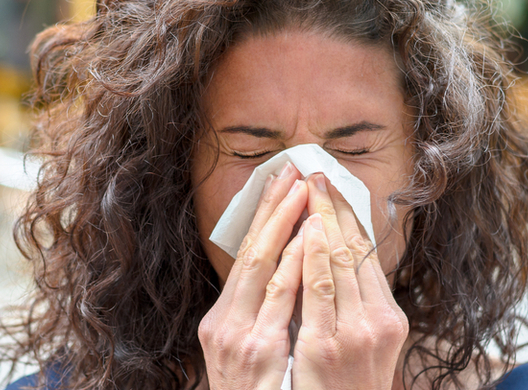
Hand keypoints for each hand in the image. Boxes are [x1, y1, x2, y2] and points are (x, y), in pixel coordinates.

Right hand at [198, 162, 307, 389]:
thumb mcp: (252, 358)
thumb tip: (294, 275)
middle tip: (293, 170)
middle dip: (274, 207)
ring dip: (286, 223)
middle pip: (251, 251)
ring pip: (263, 266)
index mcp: (222, 321)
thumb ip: (265, 318)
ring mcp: (240, 336)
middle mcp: (224, 323)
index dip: (265, 215)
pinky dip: (292, 262)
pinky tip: (305, 237)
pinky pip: (280, 297)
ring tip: (304, 190)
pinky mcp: (260, 350)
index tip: (282, 182)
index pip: (246, 255)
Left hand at [291, 173, 408, 389]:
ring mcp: (354, 333)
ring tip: (308, 187)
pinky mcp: (327, 346)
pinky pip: (319, 289)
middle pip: (355, 251)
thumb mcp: (363, 345)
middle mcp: (377, 321)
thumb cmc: (345, 387)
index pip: (367, 254)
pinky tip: (305, 228)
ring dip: (322, 219)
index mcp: (387, 317)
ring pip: (340, 262)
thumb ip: (353, 305)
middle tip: (317, 172)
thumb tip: (334, 258)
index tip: (335, 186)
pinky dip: (313, 254)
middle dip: (335, 208)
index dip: (349, 216)